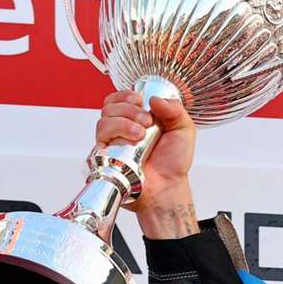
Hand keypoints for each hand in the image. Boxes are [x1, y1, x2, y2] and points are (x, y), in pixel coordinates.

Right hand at [93, 90, 198, 236]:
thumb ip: (175, 110)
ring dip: (123, 123)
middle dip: (128, 109)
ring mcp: (112, 143)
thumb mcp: (183, 130)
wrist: (167, 187)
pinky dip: (113, 135)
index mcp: (137, 118)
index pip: (120, 98)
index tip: (141, 100)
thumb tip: (155, 99)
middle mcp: (122, 128)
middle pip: (110, 106)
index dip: (126, 95)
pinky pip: (98, 140)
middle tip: (146, 121)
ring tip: (140, 135)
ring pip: (103, 121)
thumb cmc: (173, 163)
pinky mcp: (105, 157)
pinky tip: (130, 142)